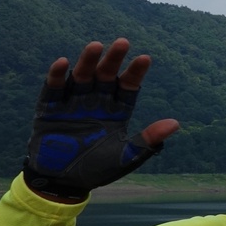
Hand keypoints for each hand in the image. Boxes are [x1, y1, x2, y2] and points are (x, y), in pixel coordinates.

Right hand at [24, 39, 179, 200]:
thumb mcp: (125, 157)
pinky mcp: (49, 110)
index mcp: (116, 111)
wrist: (62, 183)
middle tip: (123, 42)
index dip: (135, 72)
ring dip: (88, 62)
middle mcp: (96, 102)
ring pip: (82, 77)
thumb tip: (176, 124)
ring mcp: (72, 104)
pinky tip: (63, 62)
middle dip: (113, 59)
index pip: (128, 86)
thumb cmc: (97, 170)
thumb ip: (147, 141)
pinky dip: (57, 76)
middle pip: (106, 75)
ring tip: (95, 46)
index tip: (145, 58)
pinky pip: (53, 90)